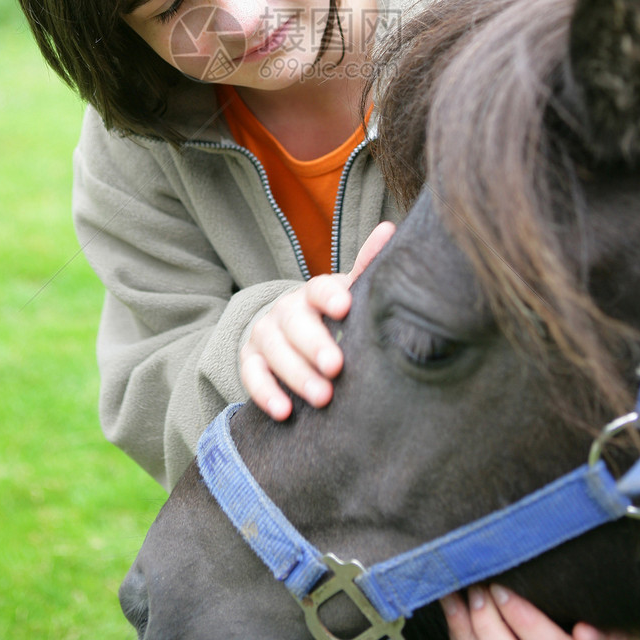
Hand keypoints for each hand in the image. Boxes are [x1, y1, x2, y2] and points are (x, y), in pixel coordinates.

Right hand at [240, 222, 395, 419]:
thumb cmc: (333, 316)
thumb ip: (368, 266)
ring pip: (275, 351)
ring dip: (297, 375)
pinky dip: (266, 393)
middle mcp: (286, 310)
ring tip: (322, 398)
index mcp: (313, 292)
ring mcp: (265, 335)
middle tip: (336, 367)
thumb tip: (389, 228)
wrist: (291, 333)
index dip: (330, 297)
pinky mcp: (249, 361)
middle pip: (295, 323)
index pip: (318, 288)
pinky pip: (251, 375)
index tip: (345, 307)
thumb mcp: (350, 293)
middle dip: (315, 346)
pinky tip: (285, 412)